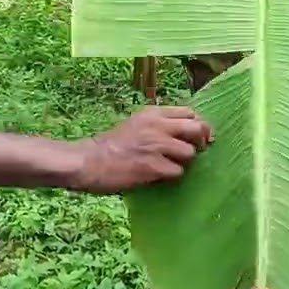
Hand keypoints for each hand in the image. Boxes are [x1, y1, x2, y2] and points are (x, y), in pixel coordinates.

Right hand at [69, 106, 213, 193]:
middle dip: (199, 142)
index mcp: (152, 113)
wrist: (89, 161)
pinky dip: (171, 176)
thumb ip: (159, 124)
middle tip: (192, 152)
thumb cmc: (111, 145)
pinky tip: (159, 176)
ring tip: (169, 165)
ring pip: (190, 153)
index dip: (199, 126)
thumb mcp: (136, 123)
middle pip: (196, 129)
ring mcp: (156, 145)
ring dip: (184, 162)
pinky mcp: (153, 166)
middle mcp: (157, 125)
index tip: (199, 137)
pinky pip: (177, 171)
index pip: (190, 113)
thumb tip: (187, 132)